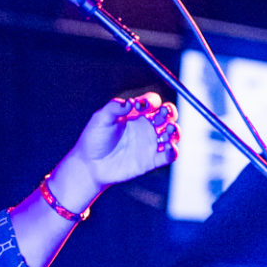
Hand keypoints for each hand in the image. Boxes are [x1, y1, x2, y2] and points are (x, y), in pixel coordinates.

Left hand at [65, 92, 179, 192]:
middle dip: (170, 112)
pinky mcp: (152, 160)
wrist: (90, 164)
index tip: (140, 106)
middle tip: (164, 114)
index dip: (151, 101)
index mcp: (136, 113)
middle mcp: (147, 126)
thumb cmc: (94, 138)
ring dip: (176, 130)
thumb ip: (114, 108)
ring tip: (169, 130)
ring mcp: (151, 143)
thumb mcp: (101, 119)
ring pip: (173, 134)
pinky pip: (168, 155)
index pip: (152, 102)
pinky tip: (169, 148)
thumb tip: (130, 102)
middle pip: (168, 115)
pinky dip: (173, 151)